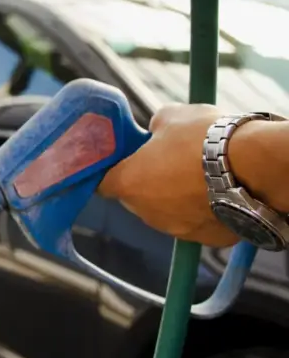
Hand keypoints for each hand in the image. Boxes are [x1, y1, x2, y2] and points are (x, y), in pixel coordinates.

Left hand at [98, 104, 237, 247]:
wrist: (254, 166)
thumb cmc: (204, 137)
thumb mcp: (170, 117)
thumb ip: (153, 129)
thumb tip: (156, 132)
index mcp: (128, 183)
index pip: (103, 183)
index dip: (111, 171)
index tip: (122, 161)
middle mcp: (146, 213)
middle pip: (135, 198)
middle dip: (146, 182)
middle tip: (166, 162)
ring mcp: (176, 230)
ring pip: (165, 212)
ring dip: (174, 197)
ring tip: (198, 175)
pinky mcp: (204, 239)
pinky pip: (195, 223)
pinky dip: (200, 210)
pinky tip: (216, 192)